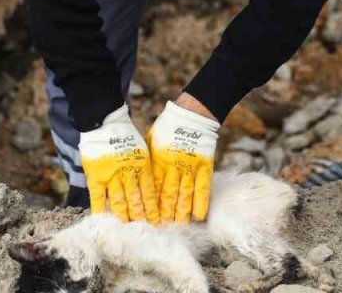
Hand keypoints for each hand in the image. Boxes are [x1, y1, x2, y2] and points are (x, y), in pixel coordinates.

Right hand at [78, 104, 159, 223]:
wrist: (103, 121)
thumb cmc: (126, 135)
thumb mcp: (143, 149)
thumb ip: (147, 168)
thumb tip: (158, 187)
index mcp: (142, 165)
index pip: (150, 192)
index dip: (155, 209)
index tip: (159, 222)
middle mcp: (128, 172)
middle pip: (137, 201)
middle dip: (143, 218)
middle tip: (148, 232)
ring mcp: (111, 176)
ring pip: (120, 202)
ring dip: (126, 219)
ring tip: (131, 232)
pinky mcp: (95, 176)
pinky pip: (98, 198)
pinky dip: (101, 211)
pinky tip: (105, 222)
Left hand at [147, 99, 218, 223]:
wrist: (192, 112)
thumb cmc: (167, 126)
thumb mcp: (150, 141)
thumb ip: (146, 160)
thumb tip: (136, 178)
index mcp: (157, 160)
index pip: (151, 189)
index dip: (148, 205)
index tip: (144, 220)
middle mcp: (172, 166)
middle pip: (166, 195)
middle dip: (162, 214)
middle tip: (160, 229)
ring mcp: (190, 167)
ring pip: (184, 195)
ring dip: (180, 213)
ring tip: (177, 227)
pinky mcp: (205, 165)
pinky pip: (203, 187)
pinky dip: (201, 203)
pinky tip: (198, 216)